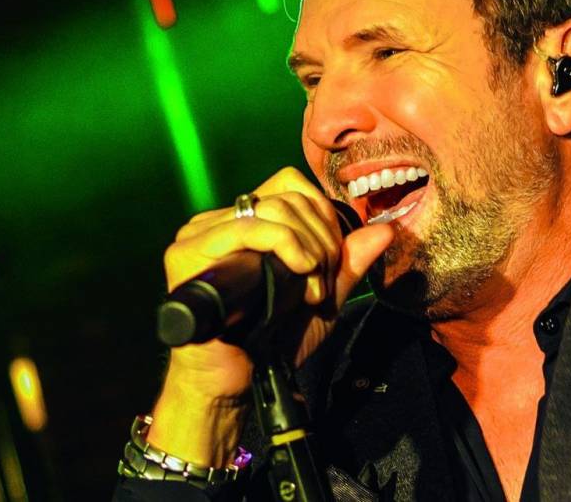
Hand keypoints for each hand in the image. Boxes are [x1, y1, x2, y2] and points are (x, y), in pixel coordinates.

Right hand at [158, 166, 393, 400]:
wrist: (235, 383)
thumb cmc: (272, 340)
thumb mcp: (320, 297)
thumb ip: (348, 264)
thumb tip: (383, 230)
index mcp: (247, 223)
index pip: (291, 186)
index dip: (322, 216)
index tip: (331, 263)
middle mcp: (220, 220)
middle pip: (288, 197)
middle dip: (322, 238)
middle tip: (323, 284)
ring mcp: (200, 233)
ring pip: (272, 209)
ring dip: (308, 247)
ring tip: (310, 291)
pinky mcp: (187, 252)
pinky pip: (247, 228)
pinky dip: (284, 244)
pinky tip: (299, 272)